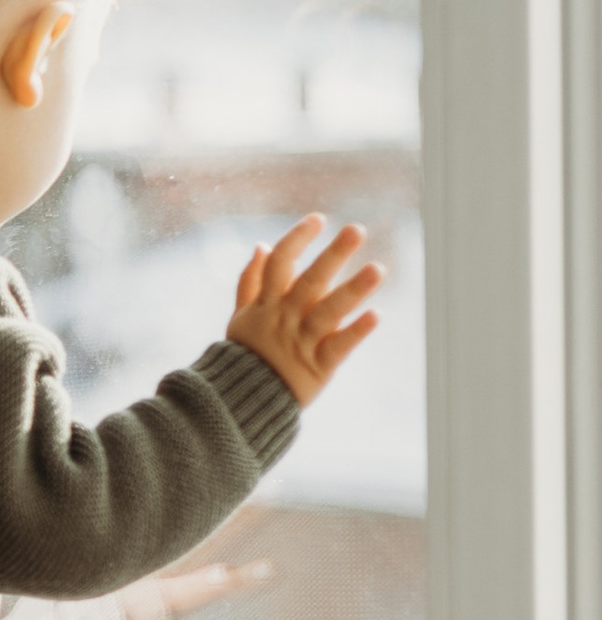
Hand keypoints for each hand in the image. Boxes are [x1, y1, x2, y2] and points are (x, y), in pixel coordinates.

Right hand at [226, 215, 381, 405]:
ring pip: (329, 311)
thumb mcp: (241, 315)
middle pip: (310, 281)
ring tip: (378, 269)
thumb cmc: (246, 354)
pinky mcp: (318, 366)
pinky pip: (339, 346)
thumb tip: (261, 245)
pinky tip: (376, 316)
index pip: (280, 262)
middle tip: (357, 230)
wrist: (242, 401)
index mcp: (267, 303)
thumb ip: (250, 281)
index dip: (298, 238)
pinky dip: (356, 332)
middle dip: (333, 254)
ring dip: (354, 290)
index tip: (318, 219)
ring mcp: (302, 341)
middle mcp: (285, 317)